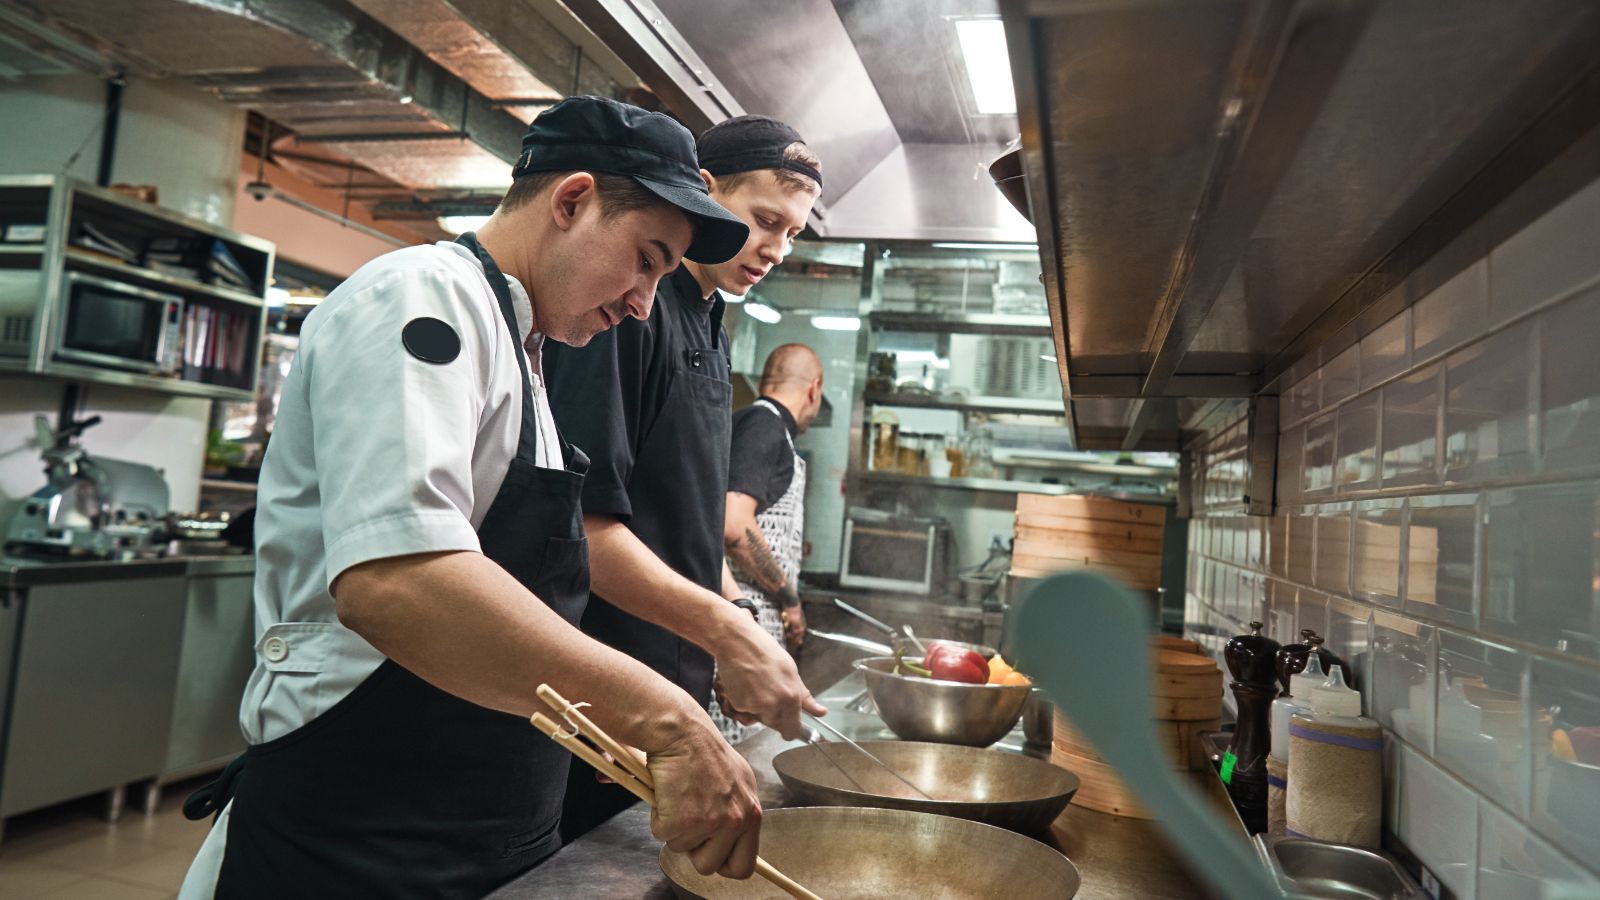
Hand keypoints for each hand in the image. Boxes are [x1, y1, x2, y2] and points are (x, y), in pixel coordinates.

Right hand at [647, 717, 762, 877]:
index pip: (745, 864)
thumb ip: (736, 810)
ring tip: (678, 798)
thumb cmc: (702, 750)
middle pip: (711, 866)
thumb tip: (728, 839)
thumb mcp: (736, 781)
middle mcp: (736, 820)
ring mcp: (711, 822)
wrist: (681, 731)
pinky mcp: (683, 820)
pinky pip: (662, 835)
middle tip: (687, 823)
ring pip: (682, 849)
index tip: (711, 855)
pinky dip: (658, 818)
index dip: (724, 865)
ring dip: (675, 829)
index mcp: (752, 812)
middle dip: (693, 850)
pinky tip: (666, 793)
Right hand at [710, 605, 826, 739]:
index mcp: (791, 698)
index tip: (789, 726)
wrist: (738, 643)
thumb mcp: (792, 672)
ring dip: (758, 708)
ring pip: (758, 717)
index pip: (792, 731)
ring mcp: (755, 707)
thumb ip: (805, 697)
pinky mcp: (739, 705)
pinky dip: (744, 701)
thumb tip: (821, 712)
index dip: (790, 729)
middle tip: (769, 691)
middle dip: (773, 714)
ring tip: (756, 684)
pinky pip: (744, 711)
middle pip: (774, 724)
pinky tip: (745, 684)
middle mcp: (773, 706)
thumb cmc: (765, 653)